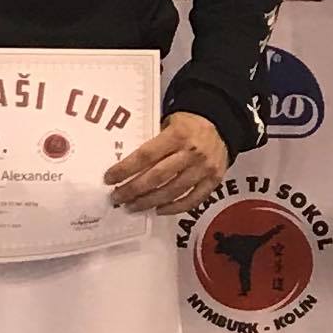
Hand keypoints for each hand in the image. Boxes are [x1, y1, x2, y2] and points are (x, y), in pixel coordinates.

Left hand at [105, 112, 229, 216]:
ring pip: (172, 192)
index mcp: (177, 135)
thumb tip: (128, 164)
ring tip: (133, 206)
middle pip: (156, 177)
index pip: (146, 155)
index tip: (110, 178)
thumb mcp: (169, 122)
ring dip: (149, 202)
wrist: (222, 122)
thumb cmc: (189, 123)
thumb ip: (154, 142)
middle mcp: (191, 153)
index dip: (125, 169)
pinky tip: (159, 210)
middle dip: (133, 190)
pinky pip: (193, 200)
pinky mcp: (214, 180)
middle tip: (117, 198)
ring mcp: (204, 169)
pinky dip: (175, 208)